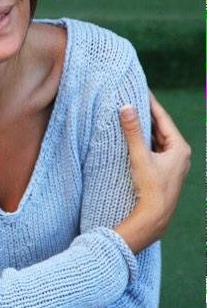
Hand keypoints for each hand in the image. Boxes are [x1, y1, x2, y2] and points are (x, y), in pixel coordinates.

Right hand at [113, 90, 190, 252]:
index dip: (151, 103)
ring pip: (157, 140)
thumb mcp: (140, 157)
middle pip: (161, 129)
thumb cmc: (150, 188)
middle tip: (133, 99)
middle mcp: (179, 154)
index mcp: (180, 148)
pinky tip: (132, 138)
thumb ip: (133, 132)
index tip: (141, 90)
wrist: (154, 218)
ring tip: (130, 115)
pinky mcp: (164, 172)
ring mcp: (172, 164)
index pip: (164, 119)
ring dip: (144, 129)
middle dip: (147, 115)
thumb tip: (127, 107)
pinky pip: (154, 150)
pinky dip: (144, 142)